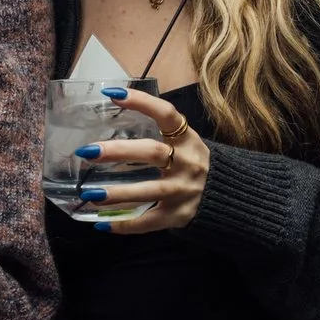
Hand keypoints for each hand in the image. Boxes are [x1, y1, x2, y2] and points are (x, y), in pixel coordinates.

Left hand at [74, 85, 207, 235]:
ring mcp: (184, 190)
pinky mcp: (180, 215)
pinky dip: (126, 225)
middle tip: (88, 151)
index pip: (166, 114)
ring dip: (118, 193)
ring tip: (91, 193)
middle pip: (152, 153)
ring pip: (149, 190)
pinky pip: (150, 221)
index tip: (112, 94)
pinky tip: (102, 224)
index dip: (141, 102)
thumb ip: (159, 134)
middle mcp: (188, 162)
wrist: (231, 197)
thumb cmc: (195, 164)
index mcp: (188, 139)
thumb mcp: (185, 143)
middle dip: (118, 151)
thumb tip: (114, 118)